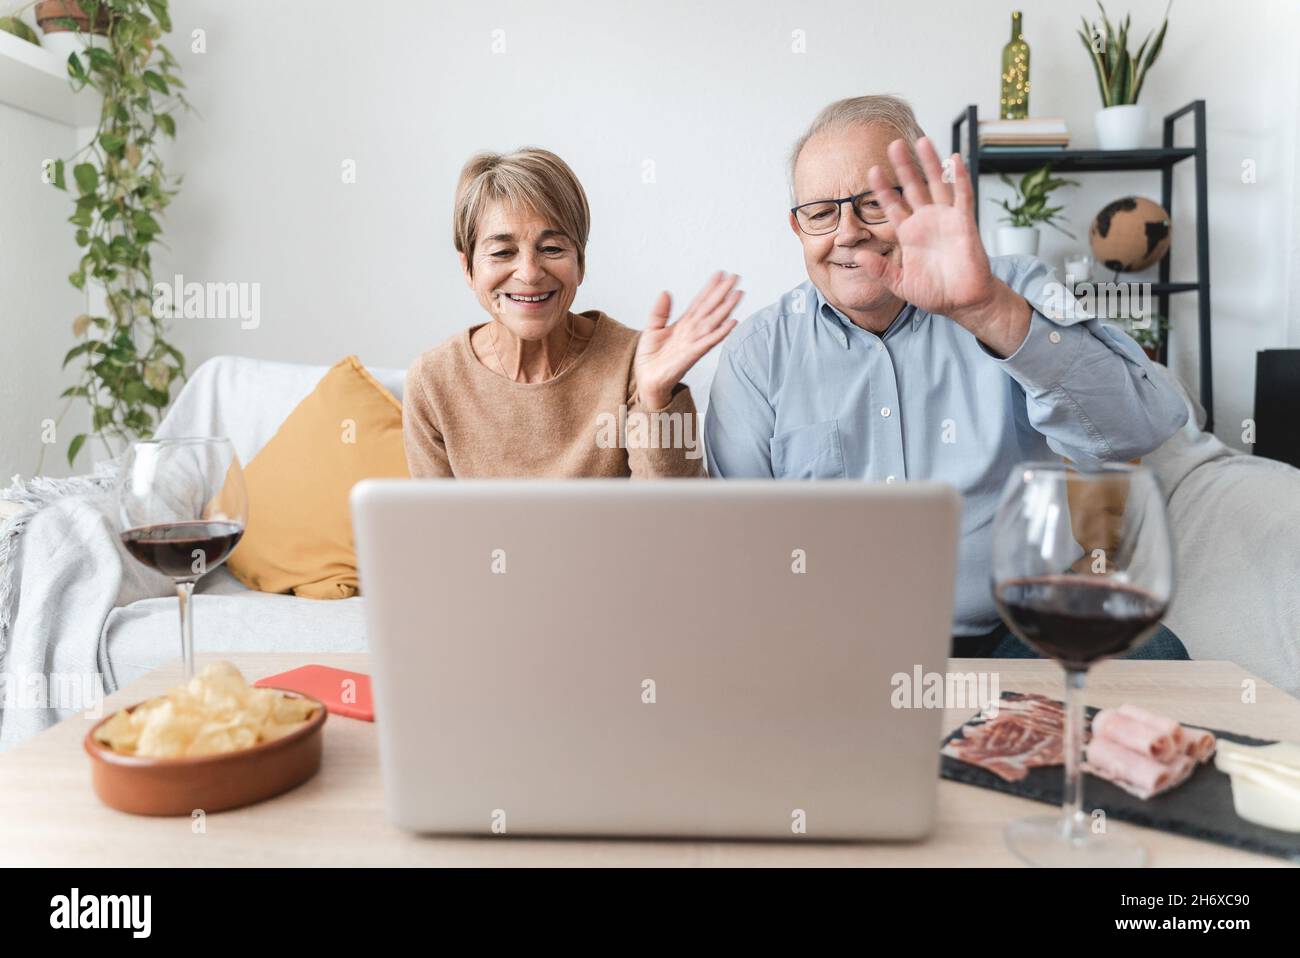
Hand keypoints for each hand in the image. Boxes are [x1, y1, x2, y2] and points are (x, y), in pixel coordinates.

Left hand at [634, 271, 741, 408]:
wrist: (646, 380)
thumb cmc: (651, 358)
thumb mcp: (652, 328)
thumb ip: (660, 311)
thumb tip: (666, 292)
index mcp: (683, 324)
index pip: (699, 302)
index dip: (710, 288)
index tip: (720, 274)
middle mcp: (692, 332)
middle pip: (710, 308)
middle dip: (723, 293)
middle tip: (735, 278)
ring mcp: (693, 342)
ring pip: (713, 321)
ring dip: (726, 308)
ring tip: (738, 294)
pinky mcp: (691, 355)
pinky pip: (708, 342)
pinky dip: (721, 333)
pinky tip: (732, 323)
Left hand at [862, 137, 1029, 356]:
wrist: (963, 303)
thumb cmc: (935, 293)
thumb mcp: (900, 284)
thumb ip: (879, 270)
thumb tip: (857, 257)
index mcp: (908, 234)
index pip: (892, 205)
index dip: (882, 189)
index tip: (871, 171)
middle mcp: (926, 221)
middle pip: (913, 187)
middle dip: (904, 166)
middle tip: (893, 145)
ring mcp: (946, 219)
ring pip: (936, 184)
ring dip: (930, 163)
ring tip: (922, 141)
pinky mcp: (964, 223)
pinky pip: (962, 196)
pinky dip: (960, 178)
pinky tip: (955, 159)